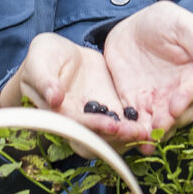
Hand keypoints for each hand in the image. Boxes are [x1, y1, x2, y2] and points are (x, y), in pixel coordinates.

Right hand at [1, 32, 147, 143]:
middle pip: (97, 140)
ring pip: (113, 136)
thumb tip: (54, 99)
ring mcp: (96, 117)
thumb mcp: (39, 62)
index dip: (93, 128)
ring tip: (149, 132)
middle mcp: (78, 122)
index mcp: (58, 114)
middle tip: (136, 133)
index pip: (76, 126)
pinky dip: (138, 125)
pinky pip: (125, 121)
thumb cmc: (43, 58)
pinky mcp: (111, 108)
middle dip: (117, 139)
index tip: (111, 125)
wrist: (60, 54)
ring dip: (130, 137)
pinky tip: (153, 125)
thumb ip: (44, 80)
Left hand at [101, 0, 192, 142]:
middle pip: (181, 114)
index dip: (186, 99)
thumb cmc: (164, 21)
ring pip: (161, 125)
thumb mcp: (182, 24)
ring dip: (154, 134)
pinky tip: (127, 138)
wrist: (132, 26)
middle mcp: (181, 94)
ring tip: (144, 142)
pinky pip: (137, 123)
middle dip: (170, 122)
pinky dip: (133, 132)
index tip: (176, 106)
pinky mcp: (138, 107)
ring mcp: (160, 103)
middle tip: (159, 127)